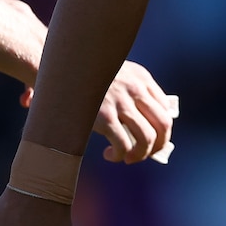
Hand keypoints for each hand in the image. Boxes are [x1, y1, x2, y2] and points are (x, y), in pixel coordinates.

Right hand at [19, 61, 176, 163]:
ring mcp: (121, 103)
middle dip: (158, 146)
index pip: (166, 107)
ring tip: (128, 158)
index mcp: (141, 77)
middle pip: (164, 124)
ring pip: (148, 138)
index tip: (152, 140)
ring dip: (140, 155)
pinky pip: (124, 146)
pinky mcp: (104, 117)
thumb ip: (129, 91)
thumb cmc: (84, 74)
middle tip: (144, 154)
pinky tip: (110, 155)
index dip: (162, 129)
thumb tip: (141, 121)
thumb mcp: (114, 74)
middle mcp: (135, 89)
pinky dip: (121, 156)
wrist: (59, 67)